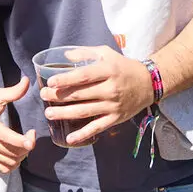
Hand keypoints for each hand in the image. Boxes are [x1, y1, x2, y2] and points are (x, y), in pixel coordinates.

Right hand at [0, 77, 36, 173]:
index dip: (21, 140)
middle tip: (31, 135)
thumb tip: (28, 80)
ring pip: (8, 162)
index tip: (32, 136)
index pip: (5, 136)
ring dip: (22, 155)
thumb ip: (14, 91)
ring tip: (24, 143)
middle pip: (9, 152)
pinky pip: (3, 168)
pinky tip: (17, 152)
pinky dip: (14, 164)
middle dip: (26, 146)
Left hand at [39, 46, 153, 145]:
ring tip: (49, 114)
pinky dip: (83, 134)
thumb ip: (86, 53)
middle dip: (59, 96)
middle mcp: (110, 89)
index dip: (66, 79)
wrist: (148, 83)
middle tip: (43, 96)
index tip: (51, 82)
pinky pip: (97, 128)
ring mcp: (113, 105)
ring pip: (85, 111)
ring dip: (65, 114)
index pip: (84, 76)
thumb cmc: (123, 66)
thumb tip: (65, 55)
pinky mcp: (116, 118)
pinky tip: (69, 138)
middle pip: (81, 94)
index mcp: (108, 70)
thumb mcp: (107, 53)